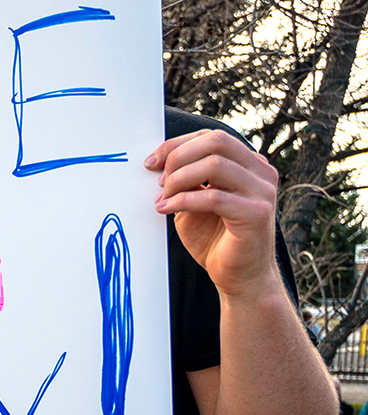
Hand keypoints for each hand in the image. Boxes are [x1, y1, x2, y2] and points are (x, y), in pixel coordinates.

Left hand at [147, 130, 282, 300]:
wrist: (238, 277)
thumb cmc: (215, 240)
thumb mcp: (193, 203)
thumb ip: (185, 181)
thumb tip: (159, 162)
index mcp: (248, 164)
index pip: (211, 138)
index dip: (177, 145)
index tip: (151, 162)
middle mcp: (261, 173)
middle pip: (216, 142)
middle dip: (178, 157)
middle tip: (158, 181)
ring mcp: (262, 191)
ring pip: (214, 165)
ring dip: (179, 180)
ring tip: (162, 198)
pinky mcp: (256, 213)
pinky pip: (214, 197)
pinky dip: (183, 201)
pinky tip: (166, 210)